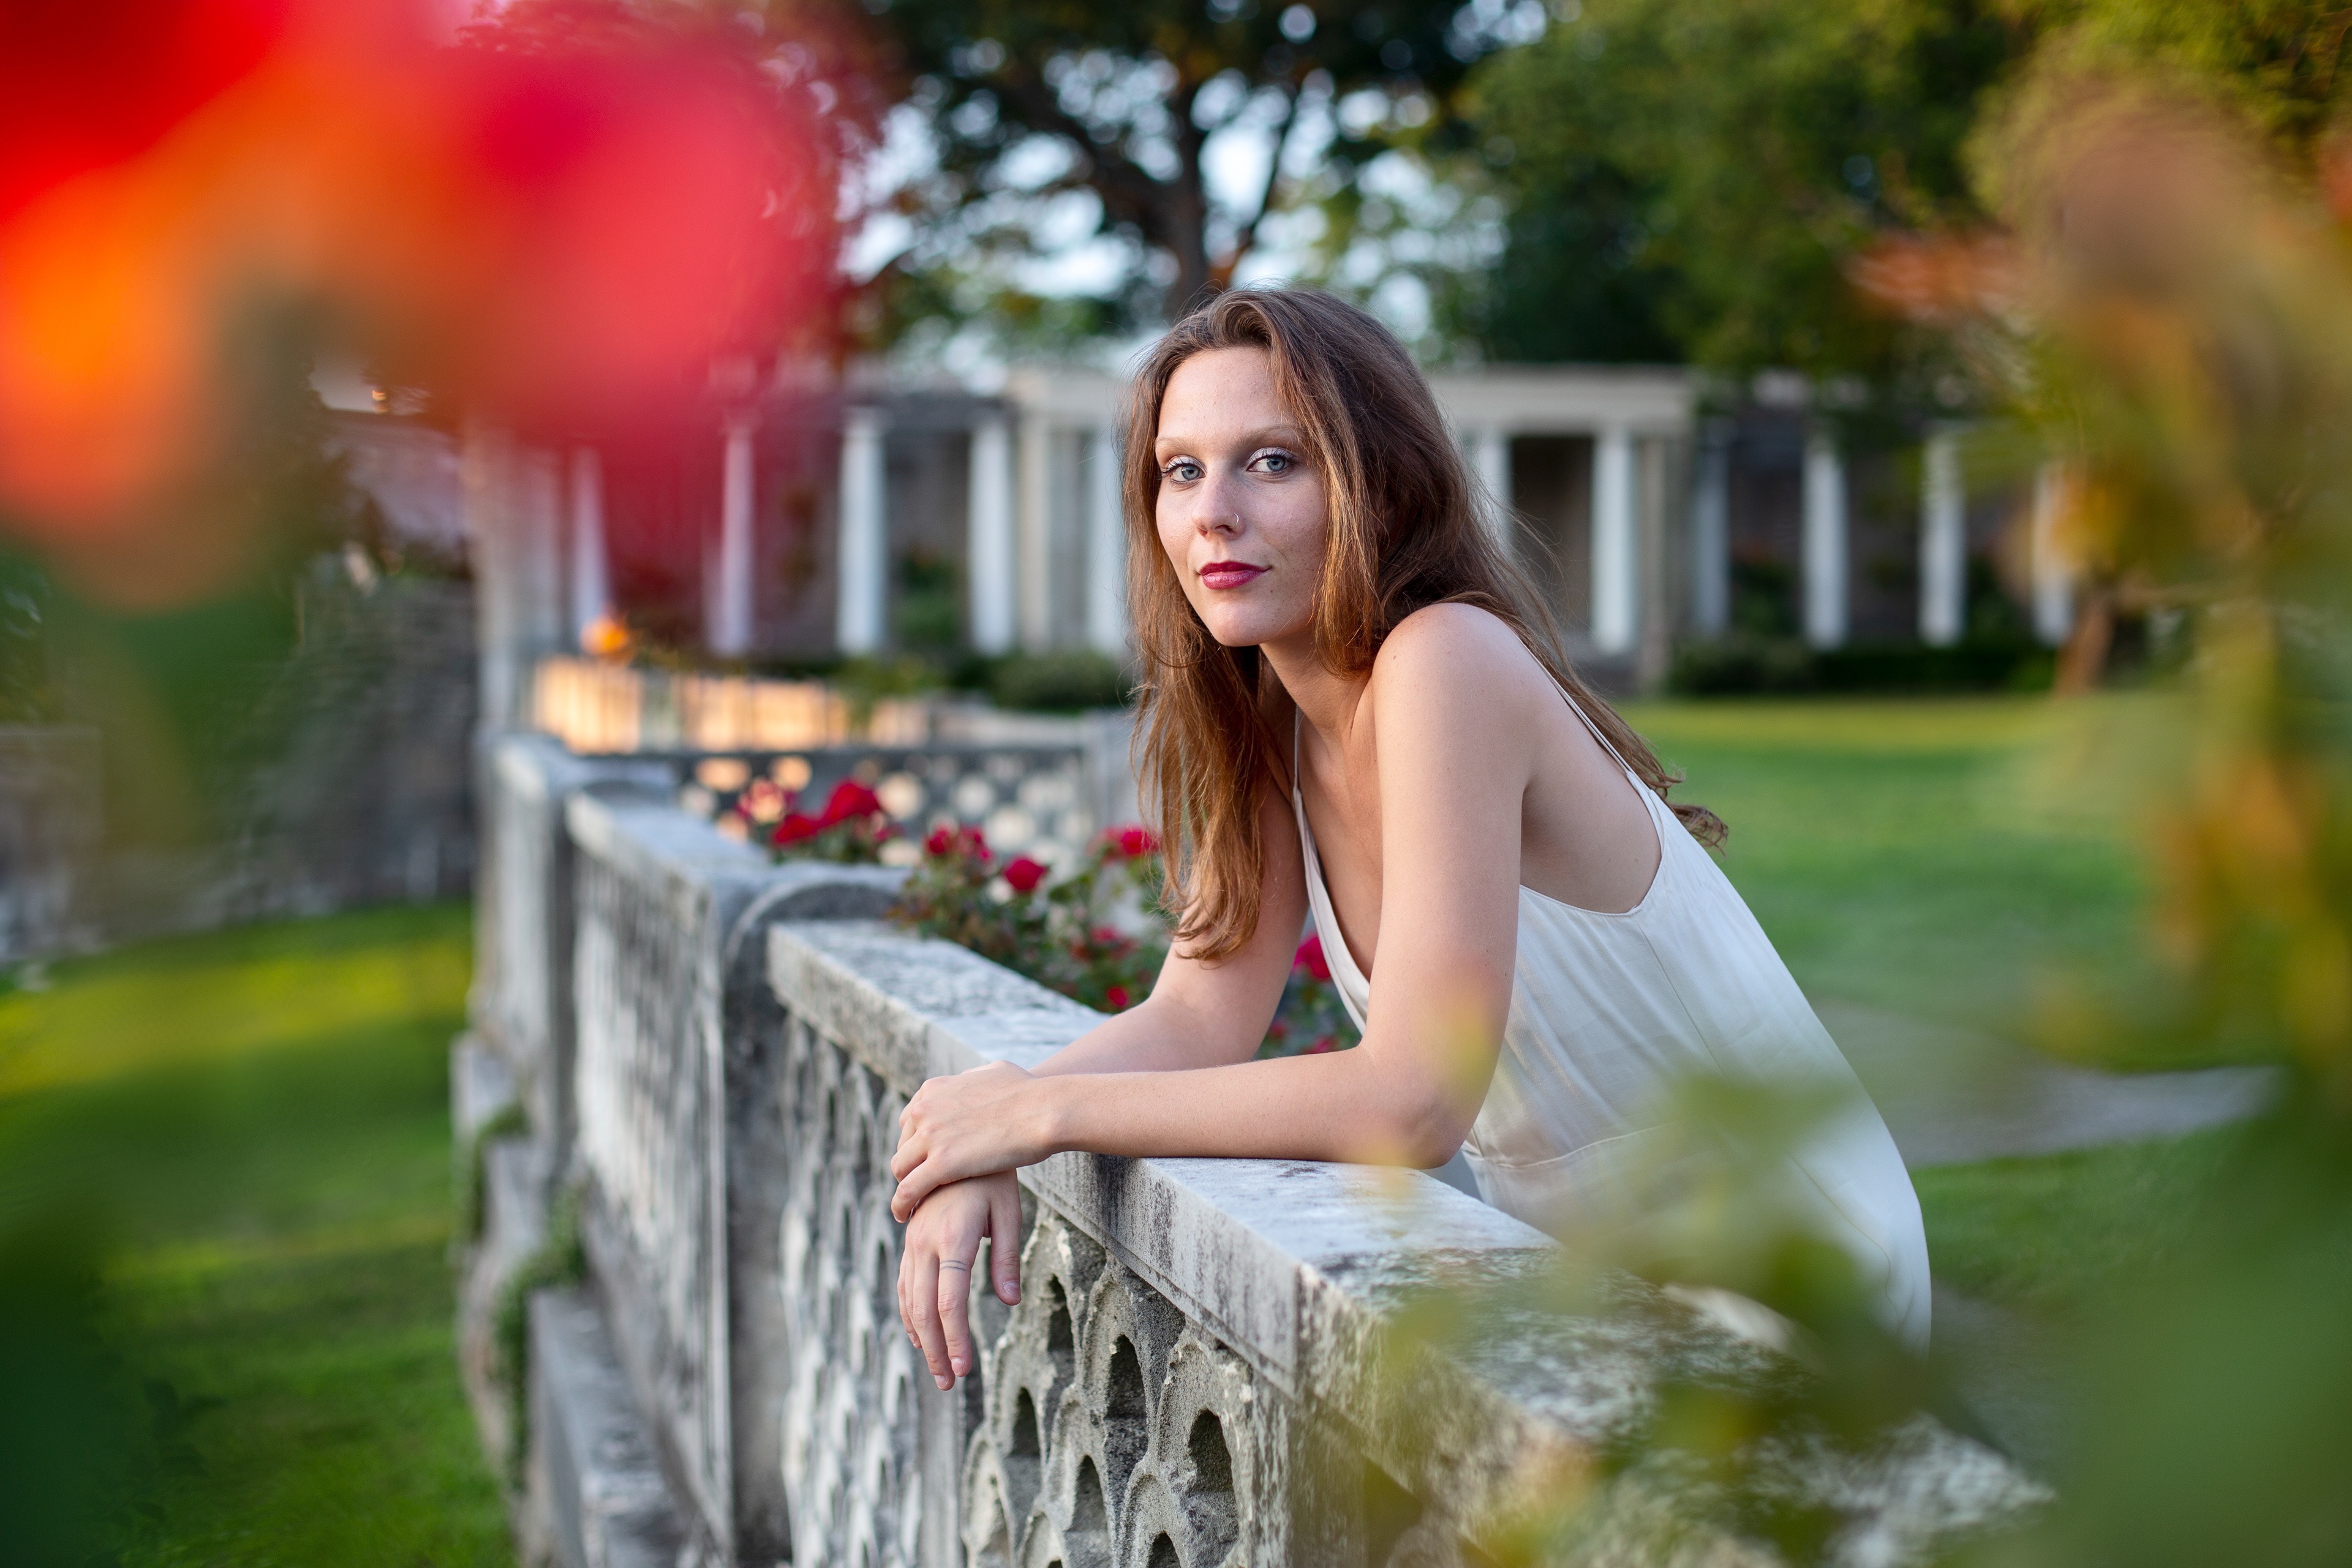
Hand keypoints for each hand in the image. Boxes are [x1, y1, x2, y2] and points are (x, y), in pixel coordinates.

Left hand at [891, 1060, 1053, 1221]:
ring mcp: (931, 1136)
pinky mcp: (942, 1164)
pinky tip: (905, 1216)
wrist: (1044, 1109)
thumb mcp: (993, 1072)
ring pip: (900, 1169)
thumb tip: (973, 1080)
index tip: (925, 1159)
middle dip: (911, 1166)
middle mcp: (925, 1110)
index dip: (916, 1143)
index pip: (908, 1121)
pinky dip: (901, 1205)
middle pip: (903, 1146)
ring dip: (904, 1186)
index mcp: (933, 1089)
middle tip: (921, 1185)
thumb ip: (974, 1078)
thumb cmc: (1029, 1092)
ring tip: (911, 1204)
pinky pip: (908, 1190)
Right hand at [897, 1171, 1023, 1390]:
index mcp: (952, 1238)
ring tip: (938, 1369)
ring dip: (921, 1338)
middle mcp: (925, 1243)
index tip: (965, 1369)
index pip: (950, 1301)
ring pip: (910, 1299)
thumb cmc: (992, 1176)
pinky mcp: (911, 1239)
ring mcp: (913, 1241)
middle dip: (936, 1350)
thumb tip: (1009, 1301)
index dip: (955, 1339)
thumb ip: (1008, 1256)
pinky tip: (919, 1335)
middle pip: (925, 1308)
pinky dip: (910, 1314)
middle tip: (949, 1383)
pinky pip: (905, 1283)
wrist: (958, 1139)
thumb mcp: (1009, 1211)